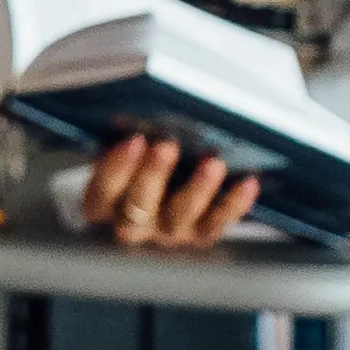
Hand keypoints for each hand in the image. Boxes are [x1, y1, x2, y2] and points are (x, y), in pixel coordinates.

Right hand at [77, 131, 260, 252]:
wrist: (156, 184)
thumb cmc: (136, 159)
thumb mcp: (122, 148)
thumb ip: (126, 137)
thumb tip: (142, 114)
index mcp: (103, 203)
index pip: (104, 190)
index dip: (118, 168)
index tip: (134, 139)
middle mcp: (131, 223)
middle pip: (137, 209)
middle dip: (153, 175)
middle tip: (167, 146)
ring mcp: (166, 233)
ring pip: (179, 219)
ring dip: (197, 190)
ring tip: (212, 163)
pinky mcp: (199, 234)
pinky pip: (217, 223)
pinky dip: (234, 204)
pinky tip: (246, 182)